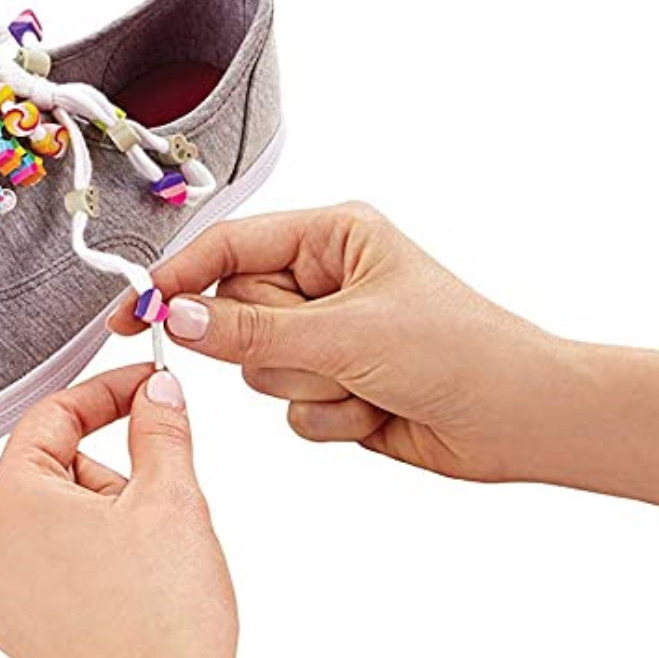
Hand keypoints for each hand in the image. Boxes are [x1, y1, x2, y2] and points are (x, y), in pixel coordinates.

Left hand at [0, 364, 249, 657]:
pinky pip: (54, 561)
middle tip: (165, 476)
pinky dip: (96, 549)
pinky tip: (139, 576)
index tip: (150, 386)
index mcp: (9, 504)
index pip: (52, 414)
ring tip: (157, 545)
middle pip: (53, 465)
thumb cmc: (164, 620)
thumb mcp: (171, 496)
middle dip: (113, 461)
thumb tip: (156, 391)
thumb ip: (159, 426)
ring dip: (108, 508)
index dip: (109, 391)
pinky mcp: (22, 631)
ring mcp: (0, 598)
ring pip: (56, 514)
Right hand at [111, 202, 569, 482]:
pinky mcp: (333, 383)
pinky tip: (377, 410)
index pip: (233, 247)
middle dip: (277, 346)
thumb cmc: (461, 351)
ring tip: (366, 382)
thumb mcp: (348, 332)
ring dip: (309, 386)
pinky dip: (328, 417)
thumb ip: (254, 330)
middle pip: (238, 312)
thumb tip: (182, 316)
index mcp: (333, 237)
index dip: (182, 276)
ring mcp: (327, 335)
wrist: (520, 420)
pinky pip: (289, 406)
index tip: (138, 309)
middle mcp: (325, 281)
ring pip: (259, 367)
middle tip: (327, 352)